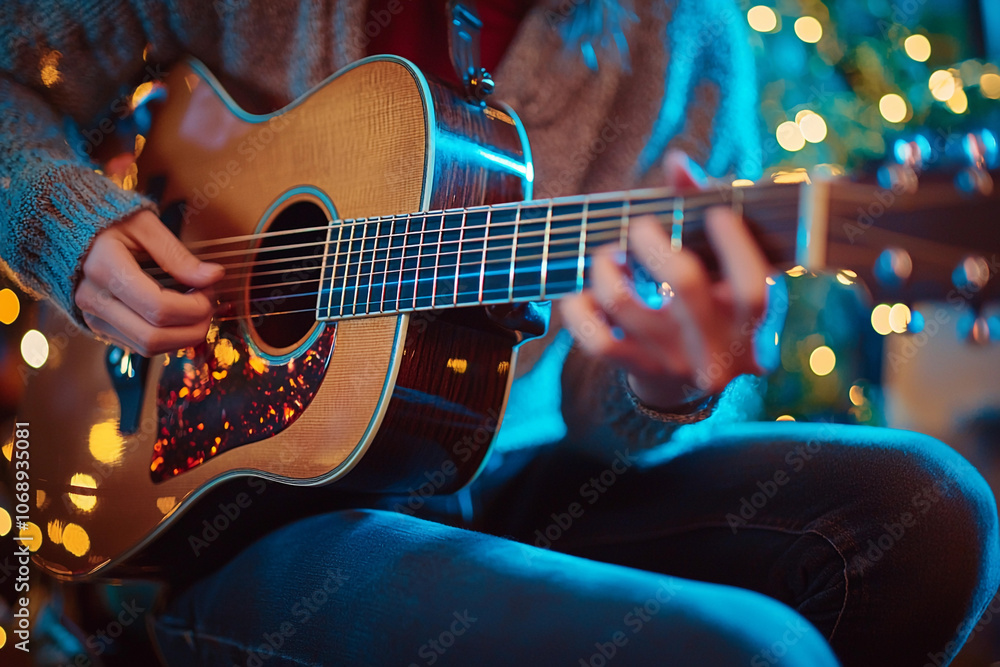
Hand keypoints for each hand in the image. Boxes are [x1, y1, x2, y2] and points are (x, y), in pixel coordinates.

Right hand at [75, 210, 223, 355]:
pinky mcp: (99, 328)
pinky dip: (168, 337)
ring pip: (148, 348)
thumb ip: (178, 255)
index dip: (195, 306)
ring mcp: (93, 317)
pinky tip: (178, 316)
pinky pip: (140, 347)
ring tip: (196, 309)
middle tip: (208, 304)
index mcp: (104, 267)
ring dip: (183, 336)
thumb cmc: (110, 223)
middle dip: (194, 328)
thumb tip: (214, 276)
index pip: (158, 307)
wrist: (67, 231)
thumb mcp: (145, 226)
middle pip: (154, 336)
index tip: (209, 288)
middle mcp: (93, 299)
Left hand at [559, 151, 770, 408]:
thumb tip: (676, 162)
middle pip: (685, 283)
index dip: (734, 244)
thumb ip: (704, 208)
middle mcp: (717, 350)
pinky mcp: (636, 371)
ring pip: (623, 304)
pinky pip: (595, 340)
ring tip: (607, 256)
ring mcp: (674, 363)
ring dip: (605, 267)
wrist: (685, 381)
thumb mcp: (723, 265)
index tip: (714, 214)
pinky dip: (578, 309)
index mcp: (750, 323)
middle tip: (640, 228)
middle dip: (653, 240)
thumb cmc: (710, 299)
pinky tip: (582, 292)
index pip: (752, 288)